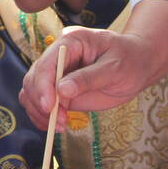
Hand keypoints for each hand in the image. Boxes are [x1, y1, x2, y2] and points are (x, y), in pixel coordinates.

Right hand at [19, 0, 167, 129]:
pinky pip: (40, 103)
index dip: (43, 85)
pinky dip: (42, 116)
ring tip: (61, 125)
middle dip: (42, 102)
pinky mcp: (59, 90)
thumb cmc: (130, 59)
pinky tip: (57, 125)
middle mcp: (57, 57)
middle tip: (60, 122)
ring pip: (31, 92)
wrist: (136, 65)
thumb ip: (89, 78)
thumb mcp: (115, 67)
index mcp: (70, 42)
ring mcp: (56, 74)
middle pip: (34, 78)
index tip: (49, 107)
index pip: (46, 63)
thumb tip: (63, 91)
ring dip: (40, 112)